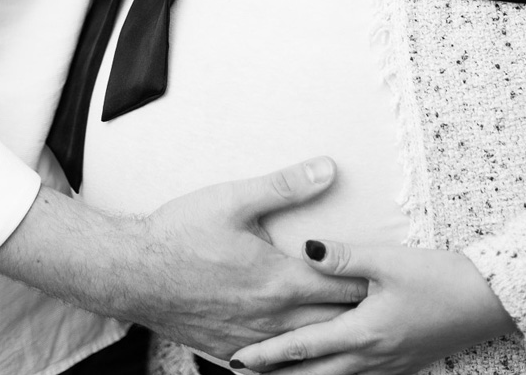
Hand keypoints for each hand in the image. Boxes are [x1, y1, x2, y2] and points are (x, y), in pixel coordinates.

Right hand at [134, 158, 366, 356]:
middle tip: (385, 306)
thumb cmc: (181, 232)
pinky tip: (304, 360)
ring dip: (331, 341)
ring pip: (306, 350)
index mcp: (278, 280)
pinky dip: (294, 361)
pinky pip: (273, 367)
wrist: (133, 271)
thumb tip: (327, 169)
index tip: (393, 278)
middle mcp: (271, 318)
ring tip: (355, 336)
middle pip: (331, 323)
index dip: (369, 281)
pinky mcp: (230, 354)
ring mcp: (251, 342)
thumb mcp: (234, 198)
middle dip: (358, 314)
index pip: (341, 285)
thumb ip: (286, 185)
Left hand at [230, 239, 515, 373]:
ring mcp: (385, 365)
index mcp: (362, 332)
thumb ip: (343, 256)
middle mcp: (369, 357)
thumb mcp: (388, 260)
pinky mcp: (398, 363)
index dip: (268, 355)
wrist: (483, 302)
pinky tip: (322, 369)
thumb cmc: (437, 279)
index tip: (237, 359)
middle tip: (239, 373)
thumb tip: (305, 248)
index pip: (303, 347)